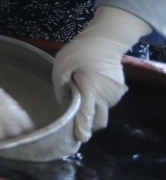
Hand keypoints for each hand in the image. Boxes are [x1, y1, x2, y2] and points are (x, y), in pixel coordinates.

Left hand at [53, 6, 151, 141]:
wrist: (105, 41)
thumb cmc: (81, 51)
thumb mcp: (62, 65)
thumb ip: (62, 86)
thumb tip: (64, 103)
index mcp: (91, 88)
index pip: (87, 112)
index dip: (82, 125)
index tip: (81, 138)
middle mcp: (106, 96)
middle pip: (98, 121)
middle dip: (87, 125)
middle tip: (73, 121)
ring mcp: (114, 95)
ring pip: (102, 113)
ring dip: (92, 112)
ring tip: (79, 98)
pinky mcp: (118, 93)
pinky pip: (105, 104)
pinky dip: (97, 103)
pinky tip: (88, 91)